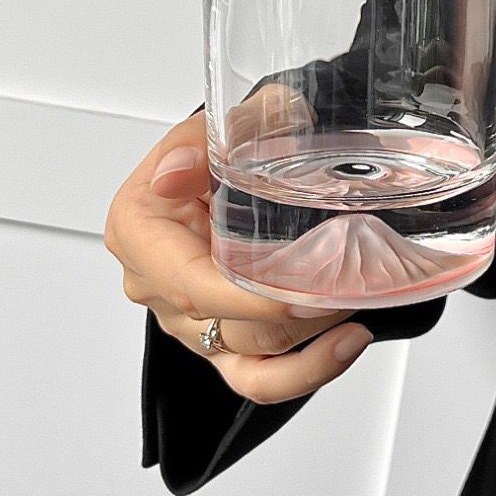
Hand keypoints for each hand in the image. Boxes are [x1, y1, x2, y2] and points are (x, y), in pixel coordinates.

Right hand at [104, 84, 372, 405]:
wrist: (240, 154)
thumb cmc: (229, 141)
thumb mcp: (230, 118)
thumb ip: (210, 135)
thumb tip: (175, 173)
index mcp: (139, 229)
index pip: (189, 284)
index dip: (247, 297)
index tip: (300, 291)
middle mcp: (157, 282)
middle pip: (227, 323)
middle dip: (294, 311)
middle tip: (348, 283)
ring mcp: (189, 317)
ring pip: (251, 352)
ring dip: (310, 333)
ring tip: (355, 297)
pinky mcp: (222, 337)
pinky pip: (258, 376)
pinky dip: (306, 369)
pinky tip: (346, 342)